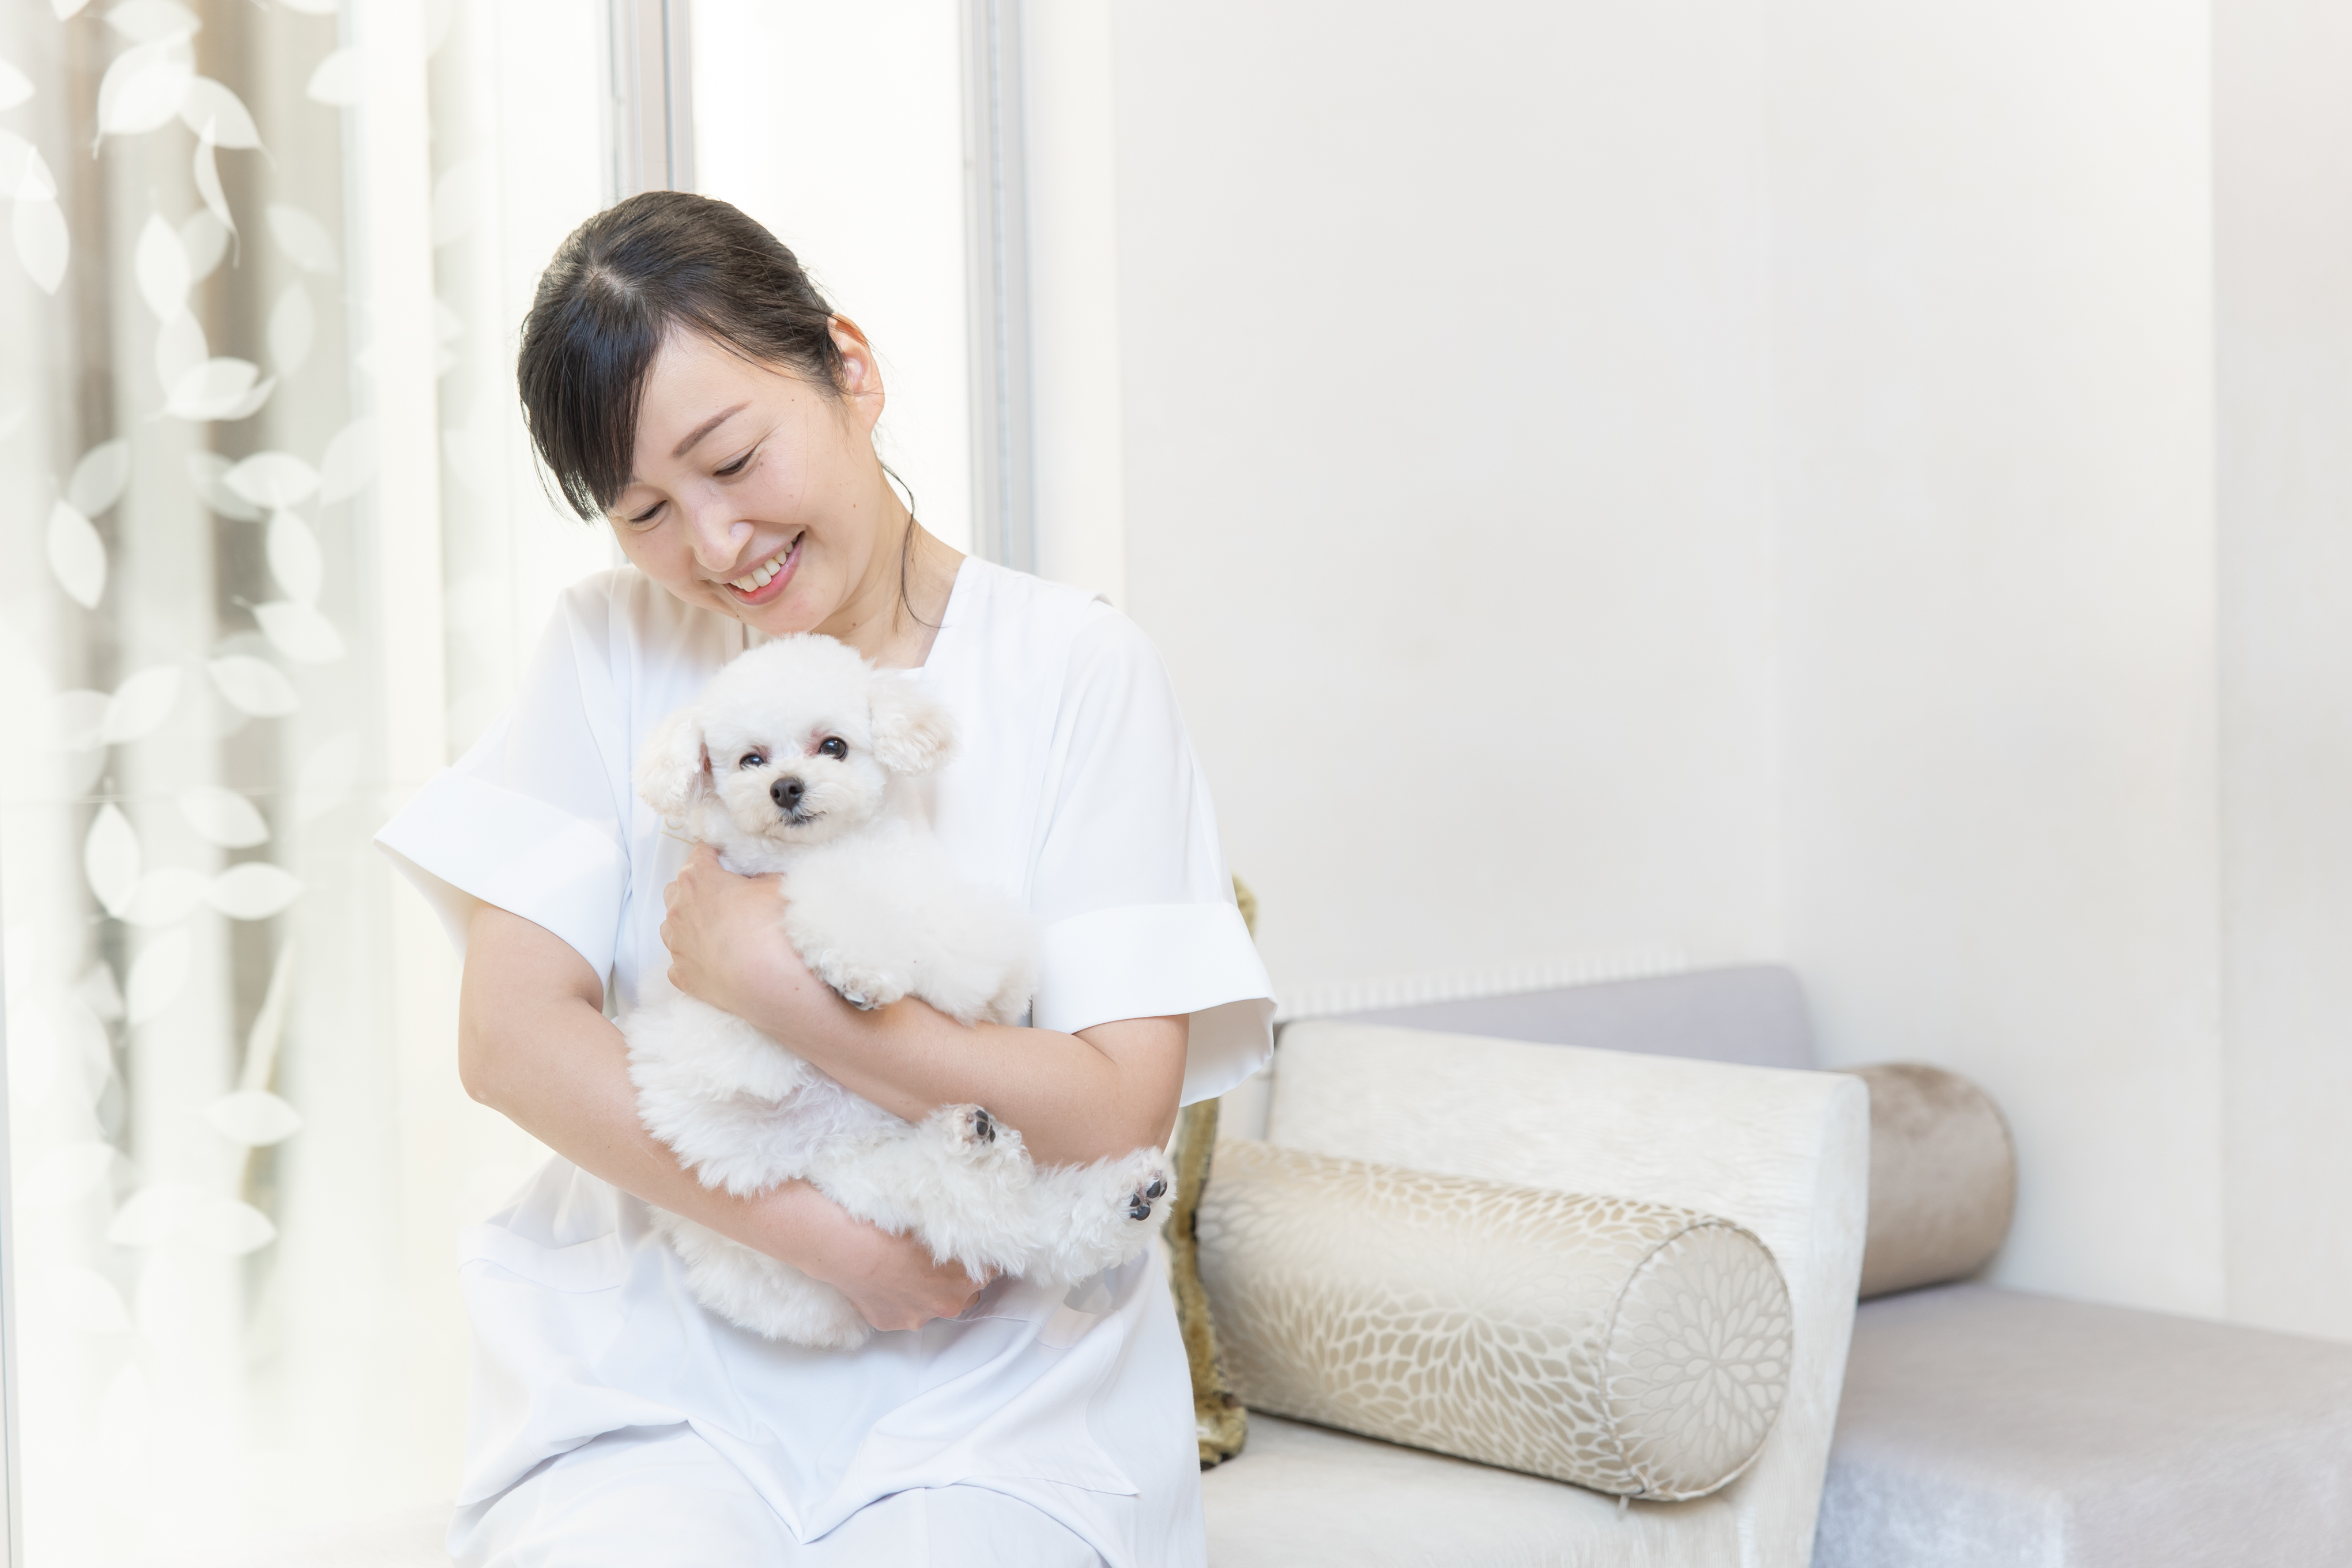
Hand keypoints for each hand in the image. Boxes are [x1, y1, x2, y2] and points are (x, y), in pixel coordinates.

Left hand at [660, 844, 812, 1023]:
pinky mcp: (681, 975)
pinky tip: (716, 959)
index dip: (720, 853)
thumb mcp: (777, 885)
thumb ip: (761, 874)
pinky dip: (694, 956)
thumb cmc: (773, 930)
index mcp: (697, 879)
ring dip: (691, 921)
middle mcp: (677, 909)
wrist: (771, 984)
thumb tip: (755, 877)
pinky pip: (680, 959)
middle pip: (680, 886)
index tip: (733, 862)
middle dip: (699, 887)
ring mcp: (676, 944)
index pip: (702, 850)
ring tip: (720, 929)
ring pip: (673, 923)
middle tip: (728, 896)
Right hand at [755, 1182, 990, 1330]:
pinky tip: (887, 1279)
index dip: (981, 1258)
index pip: (991, 1271)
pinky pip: (904, 1311)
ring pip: (934, 1304)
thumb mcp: (939, 1219)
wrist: (851, 1244)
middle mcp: (948, 1303)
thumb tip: (973, 1232)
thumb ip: (963, 1235)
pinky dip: (900, 1299)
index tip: (971, 1249)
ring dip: (928, 1291)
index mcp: (968, 1276)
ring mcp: (919, 1316)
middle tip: (937, 1257)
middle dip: (956, 1278)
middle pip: (965, 1292)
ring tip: (907, 1267)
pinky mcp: (893, 1322)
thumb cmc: (895, 1225)